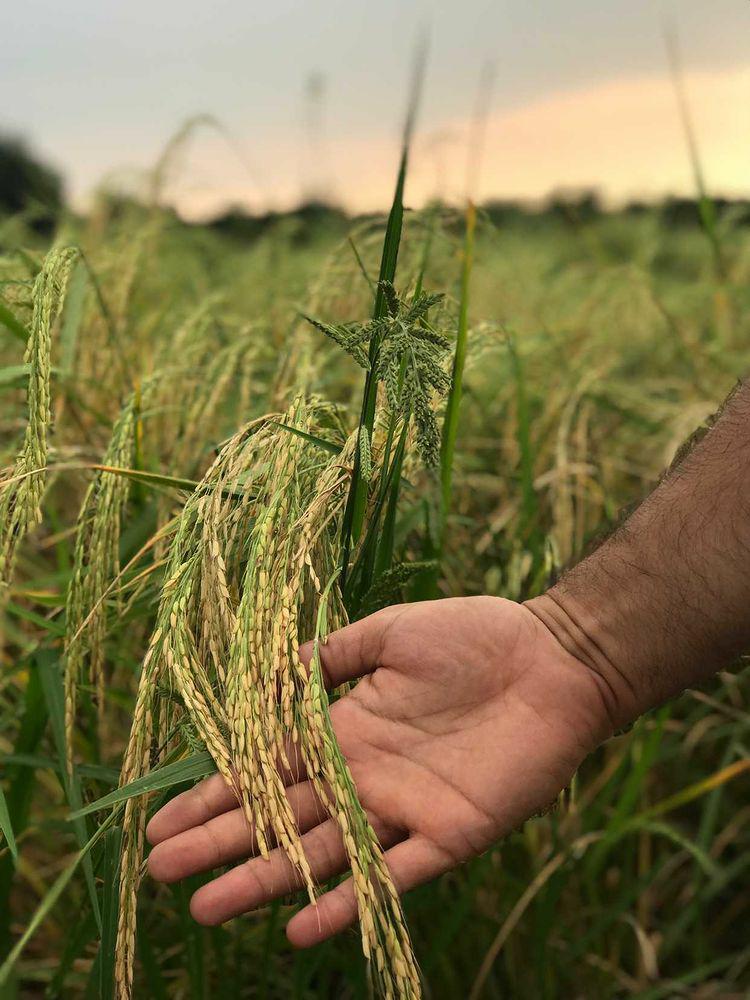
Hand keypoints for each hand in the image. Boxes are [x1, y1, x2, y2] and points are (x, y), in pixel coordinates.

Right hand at [146, 596, 611, 945]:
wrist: (553, 659)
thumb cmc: (474, 636)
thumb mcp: (391, 632)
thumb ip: (334, 654)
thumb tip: (269, 669)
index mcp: (346, 727)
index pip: (267, 768)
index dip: (215, 795)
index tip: (163, 822)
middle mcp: (364, 775)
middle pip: (280, 818)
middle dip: (221, 844)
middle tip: (160, 874)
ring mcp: (404, 808)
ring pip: (321, 853)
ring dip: (266, 881)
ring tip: (207, 908)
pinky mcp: (450, 833)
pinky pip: (394, 875)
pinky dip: (350, 902)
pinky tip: (303, 929)